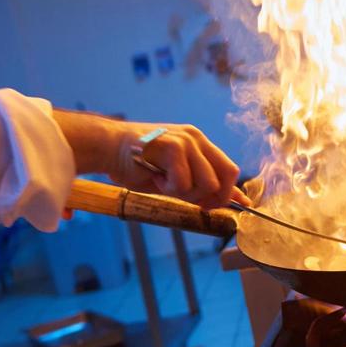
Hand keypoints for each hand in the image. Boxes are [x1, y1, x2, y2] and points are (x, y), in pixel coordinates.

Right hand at [53, 111, 241, 209]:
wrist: (108, 149)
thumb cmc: (139, 165)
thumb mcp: (176, 177)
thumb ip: (203, 185)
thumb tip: (236, 201)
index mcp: (200, 143)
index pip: (229, 169)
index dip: (228, 193)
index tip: (215, 207)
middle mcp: (196, 139)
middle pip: (223, 179)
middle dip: (207, 198)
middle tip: (183, 196)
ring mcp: (186, 141)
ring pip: (206, 184)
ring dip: (184, 193)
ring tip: (164, 183)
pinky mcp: (173, 147)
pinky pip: (183, 183)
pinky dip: (169, 188)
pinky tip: (155, 178)